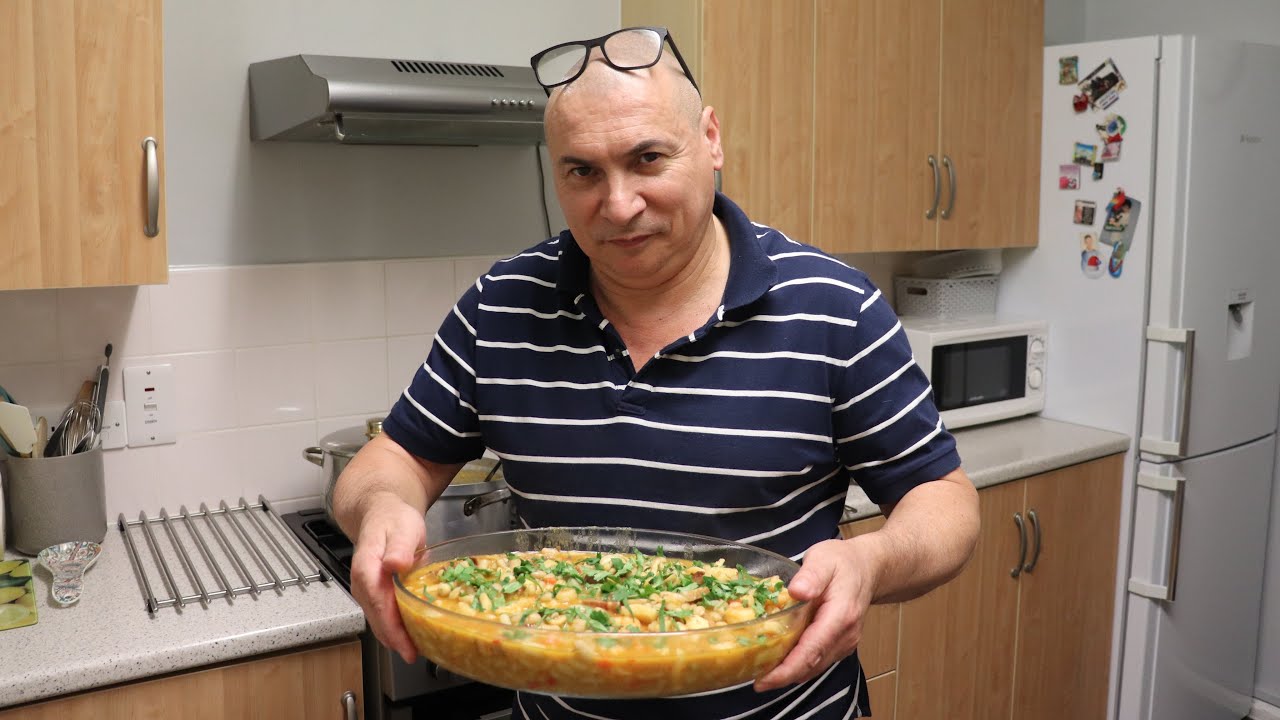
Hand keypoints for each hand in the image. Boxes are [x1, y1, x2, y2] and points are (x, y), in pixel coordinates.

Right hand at [348, 496, 426, 663]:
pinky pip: (380, 614)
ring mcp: (364, 589)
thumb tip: (395, 564)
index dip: (391, 626)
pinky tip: (407, 634)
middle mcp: (361, 582)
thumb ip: (399, 547)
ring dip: (393, 636)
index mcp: (367, 566)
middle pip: (376, 617)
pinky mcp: (371, 592)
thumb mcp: (402, 527)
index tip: (405, 643)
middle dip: (394, 639)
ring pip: (377, 619)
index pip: (378, 602)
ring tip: (413, 650)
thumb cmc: (393, 519)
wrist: (381, 512)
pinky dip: (392, 627)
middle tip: (414, 654)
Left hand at [754, 538, 878, 691]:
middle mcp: (845, 635)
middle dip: (782, 676)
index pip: (812, 650)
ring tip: (760, 671)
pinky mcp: (840, 645)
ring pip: (814, 667)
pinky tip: (779, 660)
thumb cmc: (842, 562)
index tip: (764, 680)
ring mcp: (845, 643)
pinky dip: (798, 665)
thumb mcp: (824, 559)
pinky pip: (818, 661)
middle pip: (811, 665)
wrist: (867, 568)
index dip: (786, 670)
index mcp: (841, 616)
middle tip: (752, 677)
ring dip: (789, 673)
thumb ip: (811, 576)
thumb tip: (797, 592)